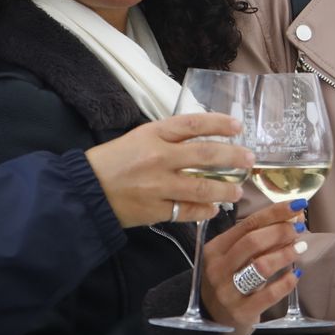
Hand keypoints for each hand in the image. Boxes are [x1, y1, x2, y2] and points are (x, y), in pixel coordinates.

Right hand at [85, 113, 250, 226]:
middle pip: (206, 156)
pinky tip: (213, 210)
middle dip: (233, 158)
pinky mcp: (156, 210)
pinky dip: (204, 211)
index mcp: (153, 134)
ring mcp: (159, 186)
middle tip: (249, 160)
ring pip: (203, 188)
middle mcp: (159, 158)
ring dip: (225, 190)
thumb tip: (202, 141)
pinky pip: (188, 211)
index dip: (219, 124)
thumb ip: (168, 138)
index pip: (194, 124)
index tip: (238, 127)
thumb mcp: (138, 137)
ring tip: (237, 191)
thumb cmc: (112, 161)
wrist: (86, 190)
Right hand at [201, 200, 305, 334]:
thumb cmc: (229, 281)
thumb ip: (257, 239)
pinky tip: (296, 274)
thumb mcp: (234, 257)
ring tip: (300, 247)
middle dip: (280, 231)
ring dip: (285, 254)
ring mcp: (227, 292)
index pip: (247, 224)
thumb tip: (292, 217)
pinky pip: (269, 295)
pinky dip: (286, 282)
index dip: (274, 213)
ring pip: (260, 266)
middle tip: (299, 229)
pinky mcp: (241, 312)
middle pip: (252, 242)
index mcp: (215, 249)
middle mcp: (218, 269)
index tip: (297, 205)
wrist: (214, 320)